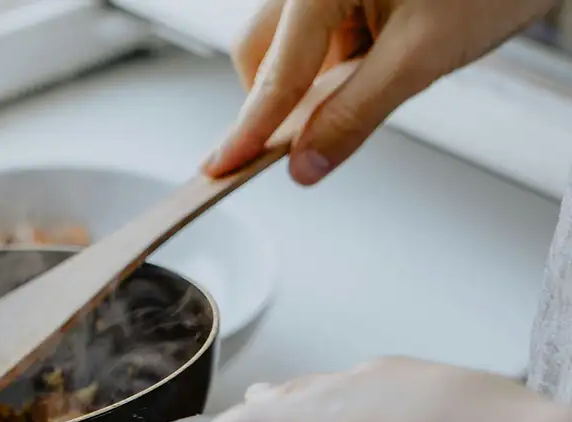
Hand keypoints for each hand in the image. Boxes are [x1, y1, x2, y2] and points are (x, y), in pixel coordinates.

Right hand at [203, 0, 555, 184]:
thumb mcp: (423, 56)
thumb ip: (355, 114)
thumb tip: (306, 163)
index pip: (274, 74)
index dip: (248, 130)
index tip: (220, 166)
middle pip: (261, 52)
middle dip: (277, 99)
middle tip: (304, 139)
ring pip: (288, 44)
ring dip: (313, 79)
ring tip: (378, 75)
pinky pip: (318, 33)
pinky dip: (337, 60)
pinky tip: (380, 58)